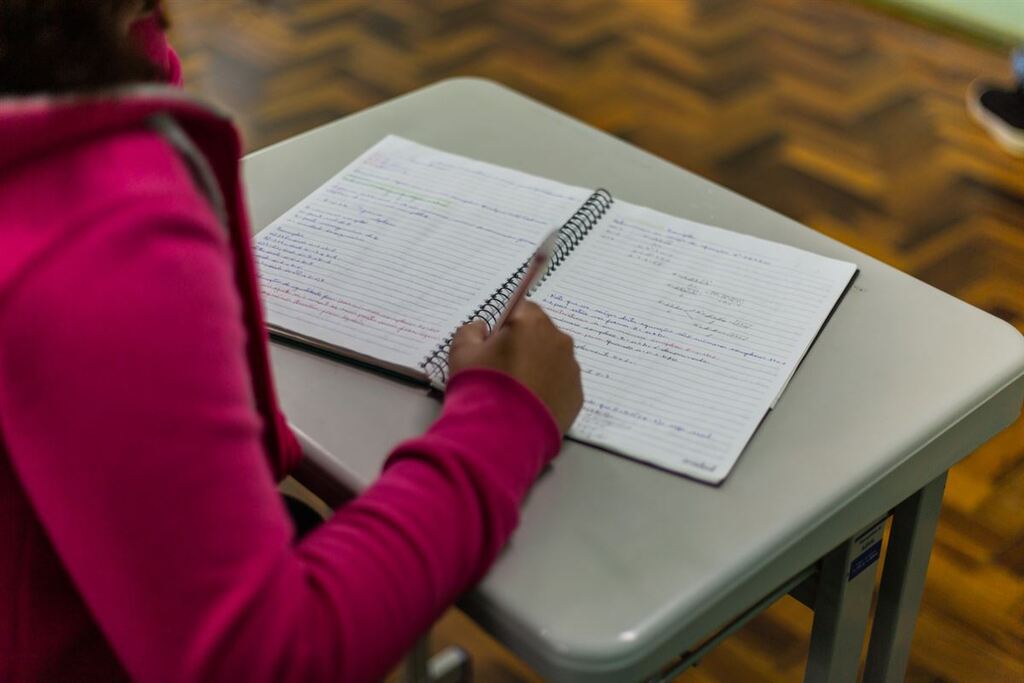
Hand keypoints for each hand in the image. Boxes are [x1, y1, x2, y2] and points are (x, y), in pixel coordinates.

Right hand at [448, 302, 582, 433]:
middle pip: (541, 334)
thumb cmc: (481, 385)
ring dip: (539, 368)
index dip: (506, 326)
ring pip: (554, 360)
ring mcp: (572, 369)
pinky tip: (529, 406)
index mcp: (532, 322)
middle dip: (525, 346)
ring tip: (516, 393)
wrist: (501, 434)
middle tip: (503, 371)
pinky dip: (549, 391)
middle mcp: (559, 340)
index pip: (522, 309)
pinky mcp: (578, 396)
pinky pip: (561, 385)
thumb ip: (471, 331)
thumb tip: (482, 328)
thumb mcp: (461, 352)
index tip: (494, 346)